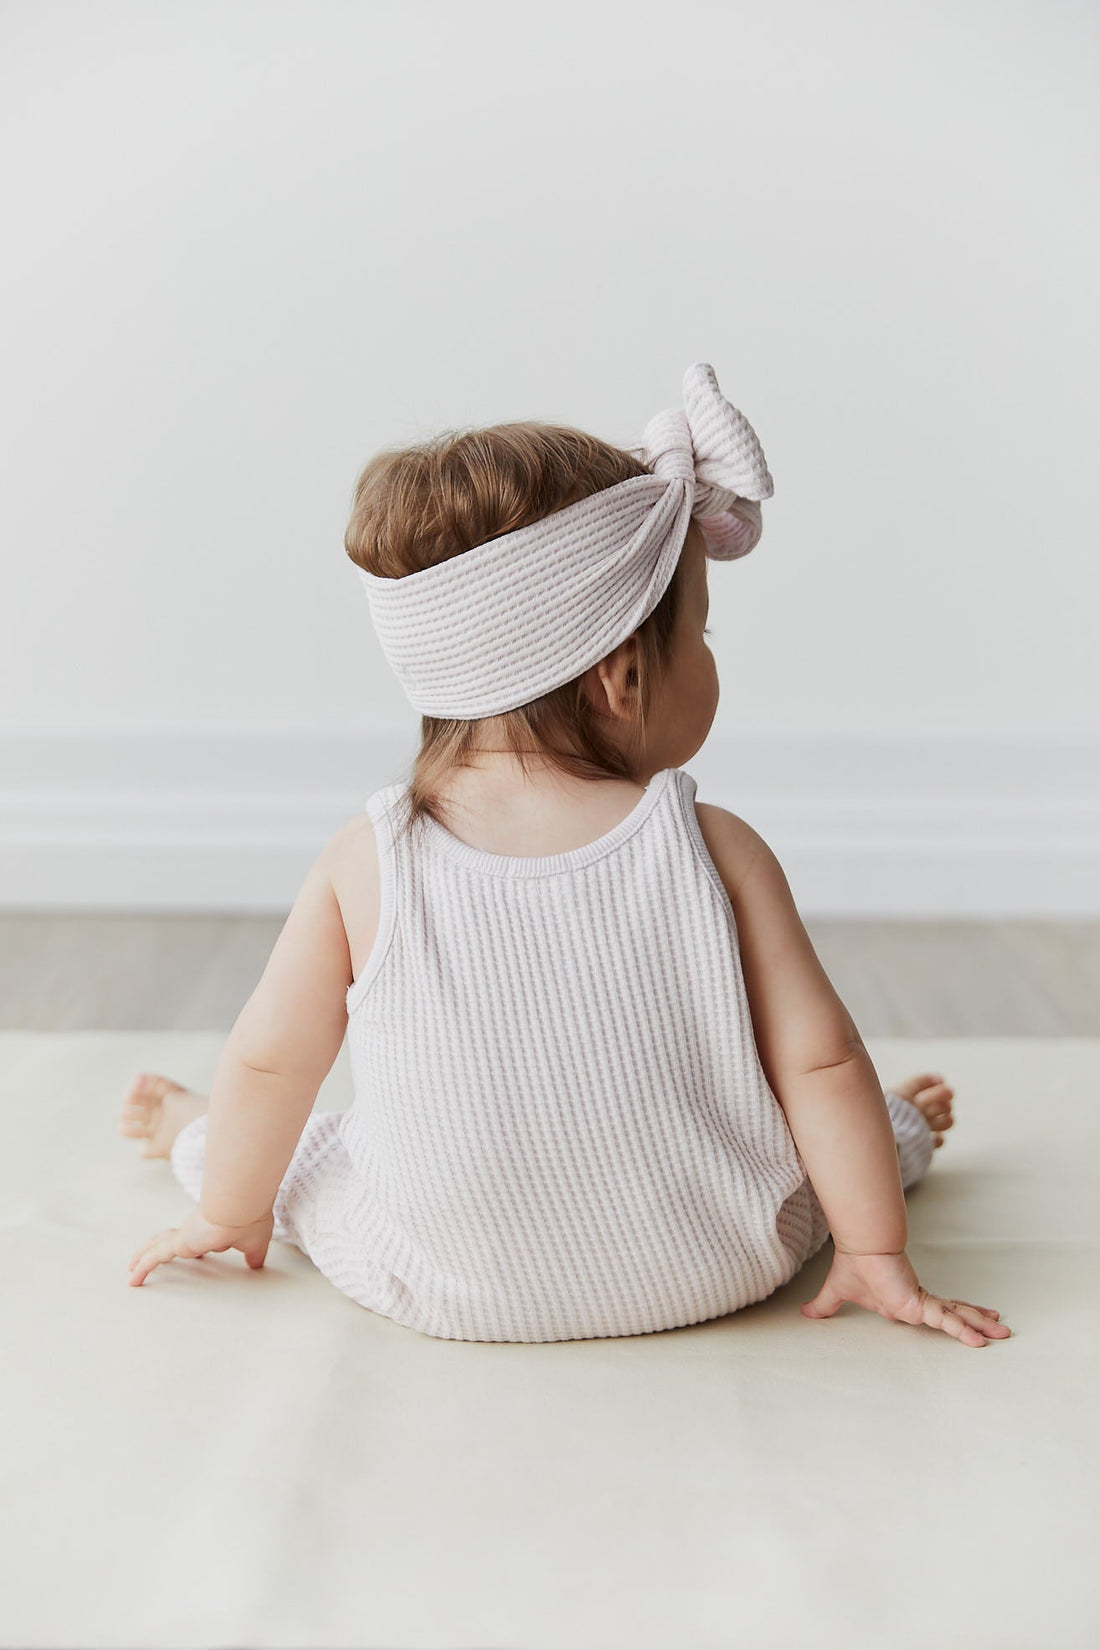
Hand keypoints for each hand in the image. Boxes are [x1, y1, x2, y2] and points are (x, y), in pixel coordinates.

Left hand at [127, 1207, 274, 1285]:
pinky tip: (133, 1280)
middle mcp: (197, 1226)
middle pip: (175, 1236)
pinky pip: (153, 1258)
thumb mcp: (255, 1241)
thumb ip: (253, 1254)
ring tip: (133, 1265)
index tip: (201, 1250)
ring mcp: (185, 1233)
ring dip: (144, 1254)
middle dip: (164, 1245)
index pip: (202, 1234)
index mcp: (215, 1224)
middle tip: (155, 1253)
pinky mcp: (177, 1243)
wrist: (240, 1207)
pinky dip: (143, 1268)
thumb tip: (256, 1264)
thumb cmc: (250, 1219)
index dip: (200, 1242)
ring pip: (159, 1244)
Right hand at [801, 1248, 1010, 1347]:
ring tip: (1003, 1333)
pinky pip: (945, 1320)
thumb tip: (806, 1312)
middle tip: (1000, 1328)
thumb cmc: (854, 1266)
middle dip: (977, 1321)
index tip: (971, 1321)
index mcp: (905, 1302)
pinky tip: (979, 1339)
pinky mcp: (920, 1304)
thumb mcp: (838, 1293)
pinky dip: (962, 1329)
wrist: (860, 1248)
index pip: (936, 1311)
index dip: (954, 1315)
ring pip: (956, 1317)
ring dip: (980, 1325)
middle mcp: (918, 1303)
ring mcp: (922, 1303)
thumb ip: (827, 1306)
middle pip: (953, 1313)